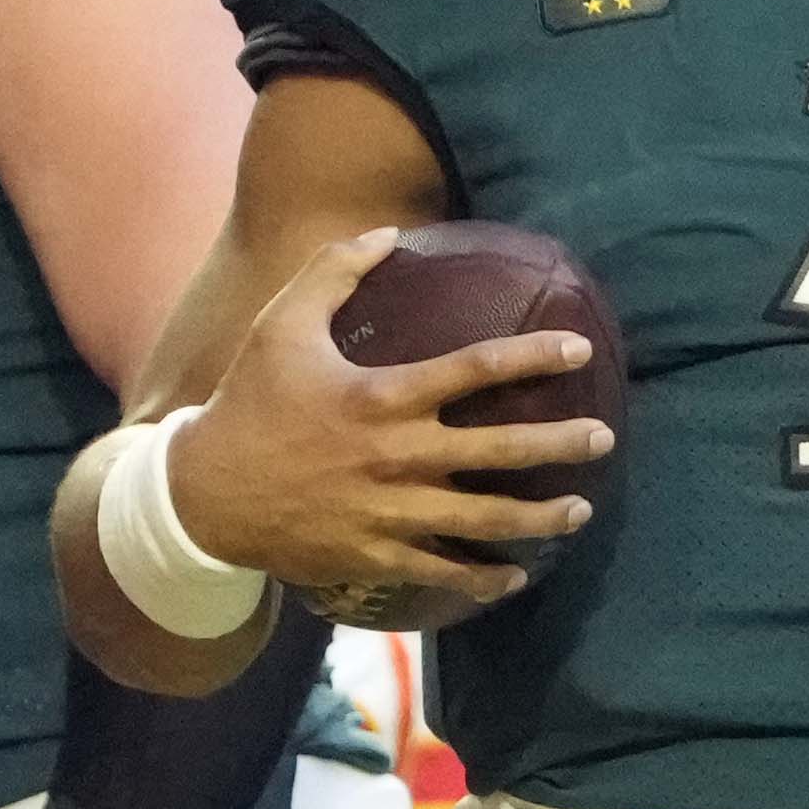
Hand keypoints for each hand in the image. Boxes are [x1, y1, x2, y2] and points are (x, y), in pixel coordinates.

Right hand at [154, 229, 606, 624]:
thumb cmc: (250, 402)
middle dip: (559, 444)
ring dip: (539, 517)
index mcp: (383, 396)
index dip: (534, 358)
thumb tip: (388, 233)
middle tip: (603, 439)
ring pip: (485, 519)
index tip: (579, 352)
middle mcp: (399, 457)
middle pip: (500, 450)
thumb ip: (334, 270)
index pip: (476, 369)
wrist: (205, 494)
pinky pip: (445, 569)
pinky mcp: (378, 554)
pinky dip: (486, 575)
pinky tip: (518, 573)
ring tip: (580, 510)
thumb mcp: (281, 324)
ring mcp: (392, 512)